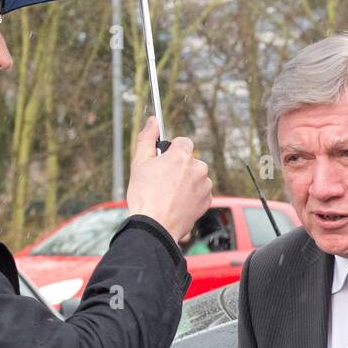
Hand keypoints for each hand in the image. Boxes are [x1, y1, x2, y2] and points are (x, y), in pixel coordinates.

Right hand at [126, 115, 212, 244]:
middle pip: (191, 160)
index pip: (184, 142)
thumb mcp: (139, 163)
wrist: (155, 227)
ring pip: (197, 176)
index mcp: (182, 156)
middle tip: (163, 181)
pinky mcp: (208, 201)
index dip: (172, 151)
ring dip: (187, 181)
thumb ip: (147, 138)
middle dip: (180, 167)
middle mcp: (198, 168)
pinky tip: (178, 202)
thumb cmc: (145, 196)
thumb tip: (153, 120)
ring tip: (170, 194)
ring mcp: (205, 185)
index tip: (164, 161)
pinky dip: (192, 195)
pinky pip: (201, 191)